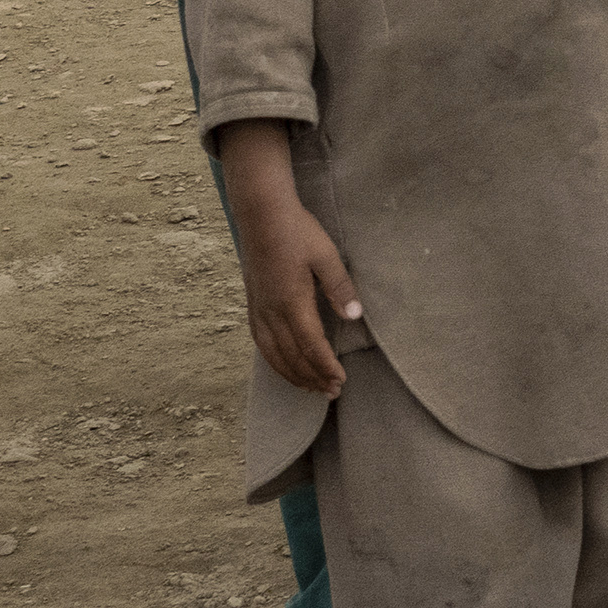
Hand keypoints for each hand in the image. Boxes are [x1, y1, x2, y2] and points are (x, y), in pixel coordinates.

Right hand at [218, 126, 359, 394]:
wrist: (262, 215)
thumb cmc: (298, 232)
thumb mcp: (327, 255)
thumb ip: (340, 288)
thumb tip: (355, 317)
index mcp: (292, 302)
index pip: (311, 346)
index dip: (325, 367)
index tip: (340, 382)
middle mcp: (271, 312)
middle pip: (291, 356)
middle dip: (312, 377)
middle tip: (331, 393)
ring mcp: (258, 310)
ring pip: (273, 354)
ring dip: (292, 374)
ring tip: (310, 388)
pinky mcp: (252, 305)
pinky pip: (260, 343)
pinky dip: (273, 361)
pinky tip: (283, 366)